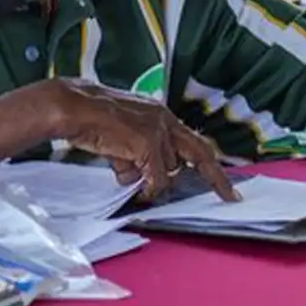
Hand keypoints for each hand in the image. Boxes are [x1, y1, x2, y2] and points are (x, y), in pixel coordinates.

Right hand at [44, 80, 239, 202]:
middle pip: (200, 153)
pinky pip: (156, 180)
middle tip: (231, 197)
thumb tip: (143, 177)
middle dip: (217, 178)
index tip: (223, 180)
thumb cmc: (92, 119)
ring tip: (120, 164)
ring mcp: (158, 132)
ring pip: (168, 172)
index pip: (193, 140)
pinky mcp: (148, 145)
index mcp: (160, 114)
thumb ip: (141, 151)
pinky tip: (125, 177)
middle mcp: (164, 120)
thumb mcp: (124, 133)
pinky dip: (145, 187)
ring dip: (148, 179)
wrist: (74, 108)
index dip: (209, 162)